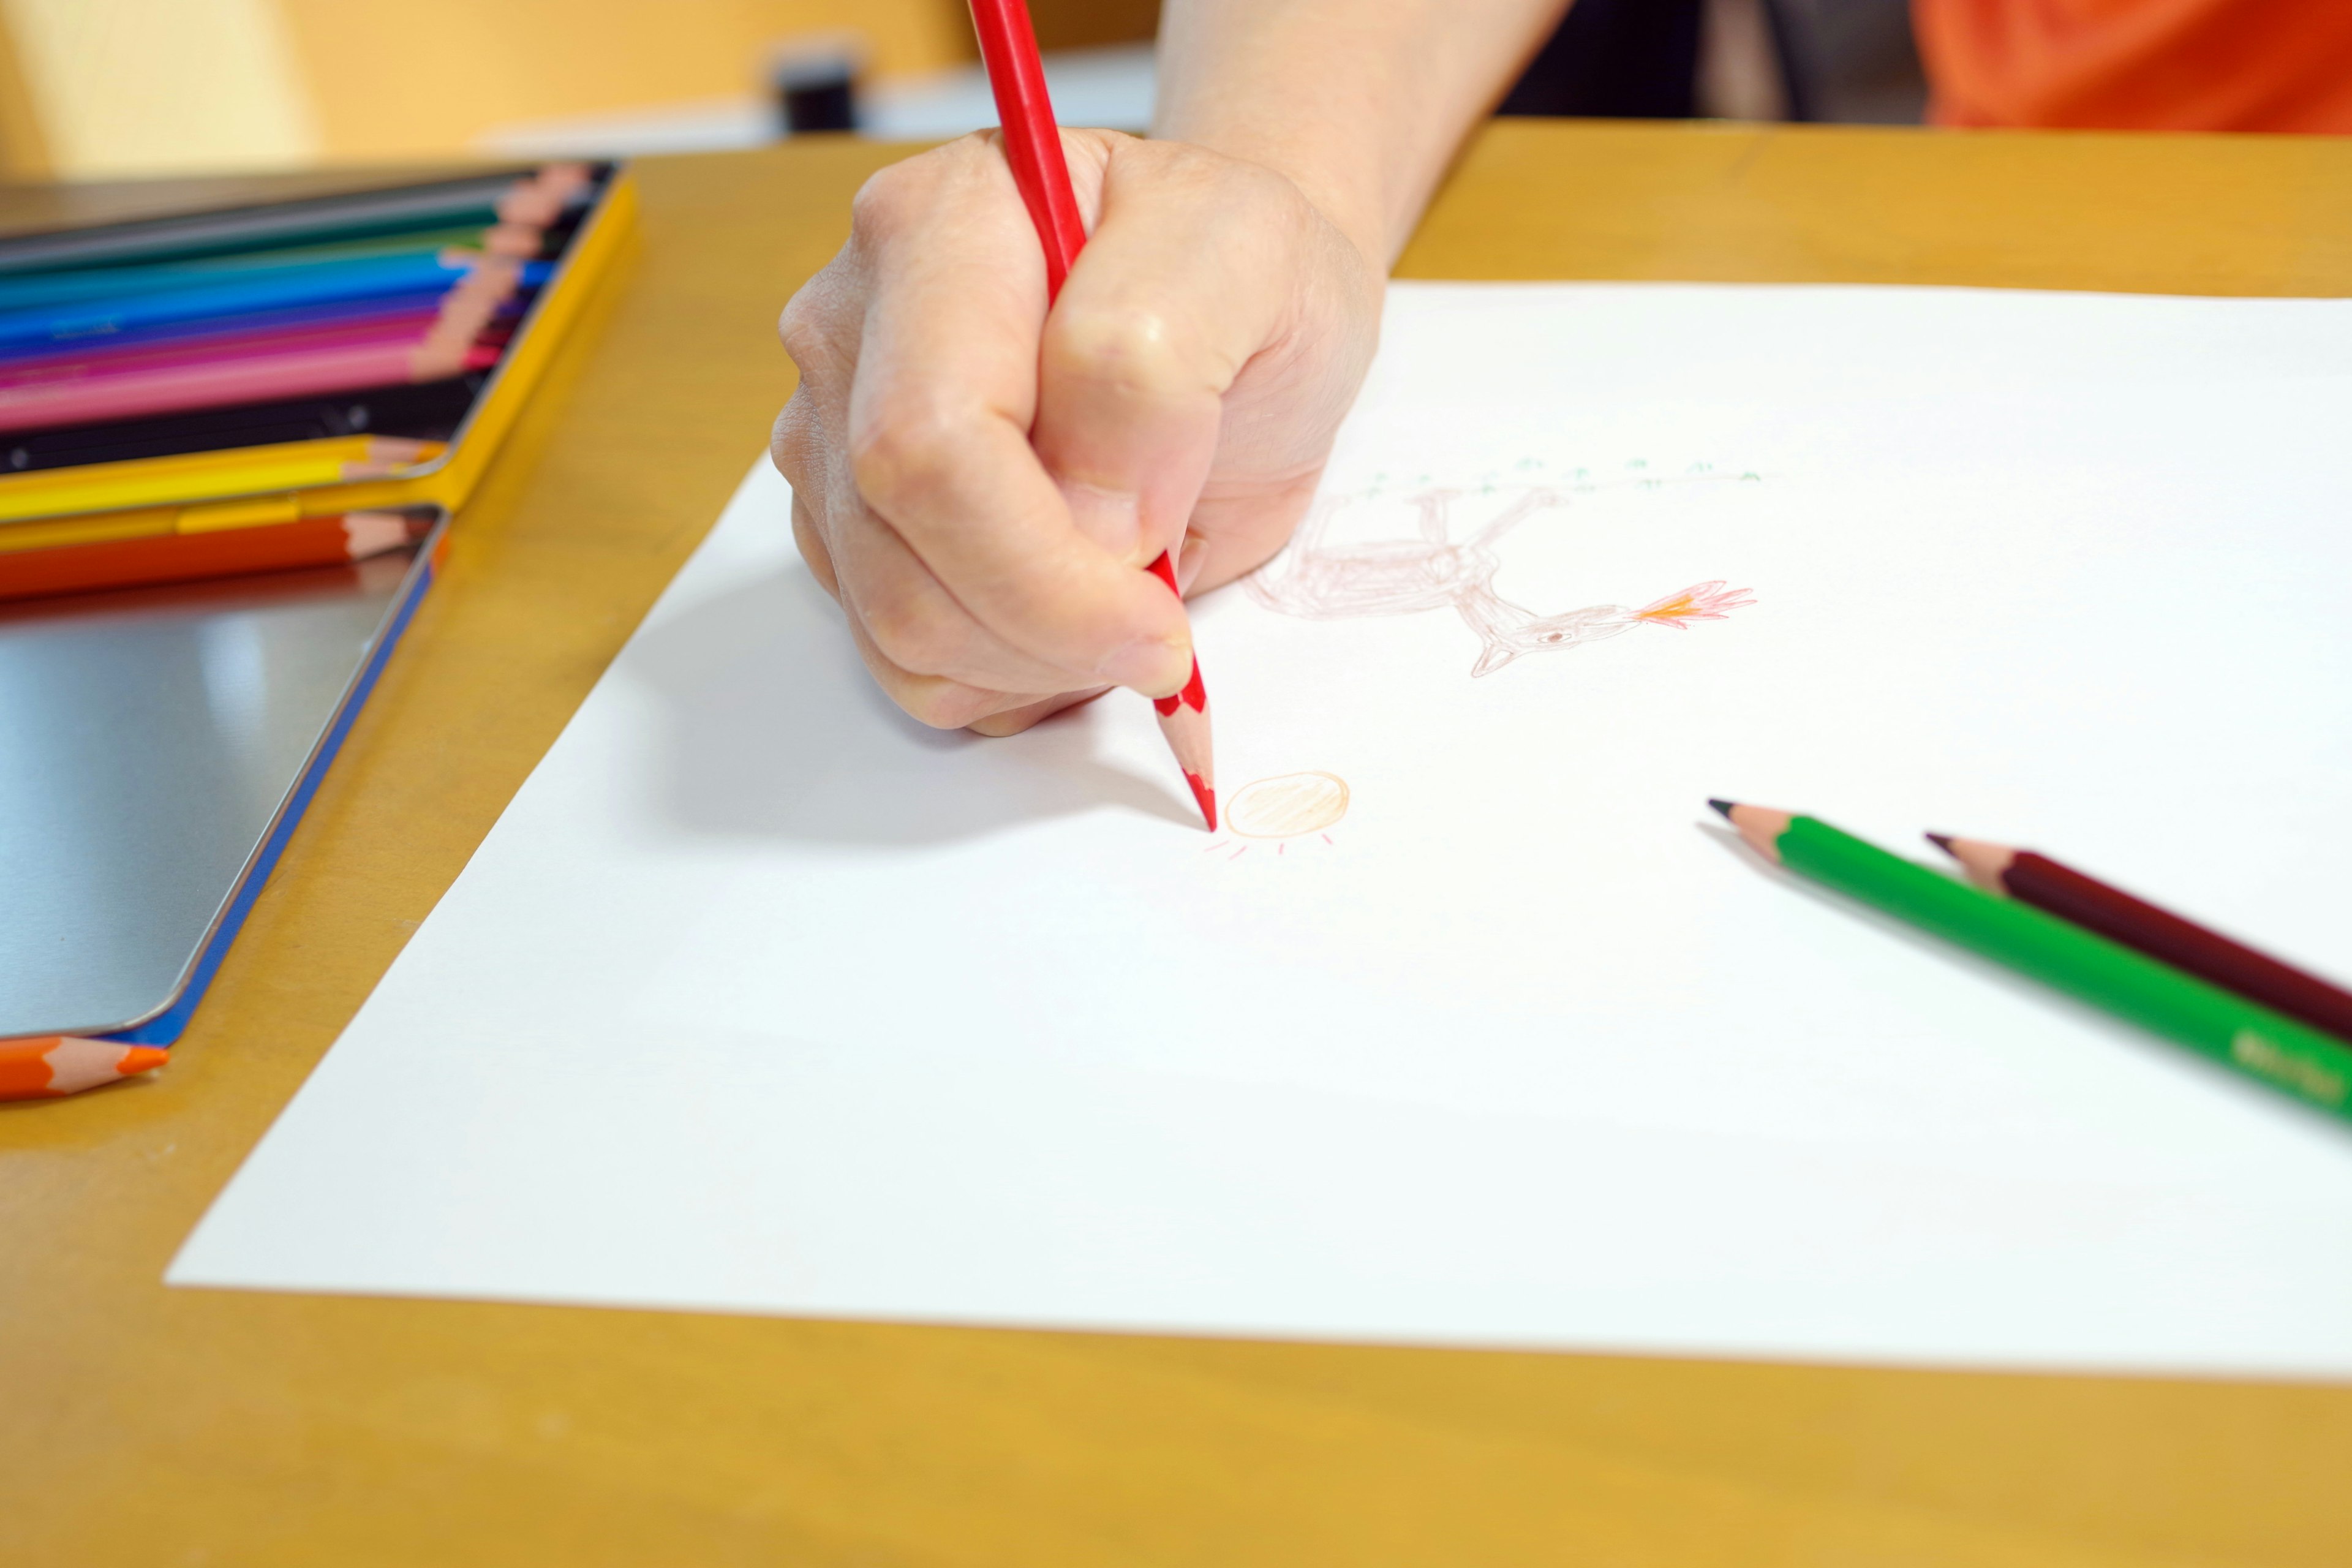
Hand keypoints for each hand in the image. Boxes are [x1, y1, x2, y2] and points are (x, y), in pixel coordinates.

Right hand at [773, 128, 1383, 734]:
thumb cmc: (1245, 275)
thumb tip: (1086, 522)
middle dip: (1045, 629)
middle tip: (1161, 636)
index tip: (1159, 617)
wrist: (1236, 307)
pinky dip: (1004, 676)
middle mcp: (853, 325)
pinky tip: (1077, 621)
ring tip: (1130, 610)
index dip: (1043, 567)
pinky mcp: (849, 522)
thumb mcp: (1253, 266)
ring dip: (1031, 662)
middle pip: (897, 541)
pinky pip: (898, 654)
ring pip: (891, 619)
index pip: (931, 440)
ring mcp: (833, 431)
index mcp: (938, 227)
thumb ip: (1148, 371)